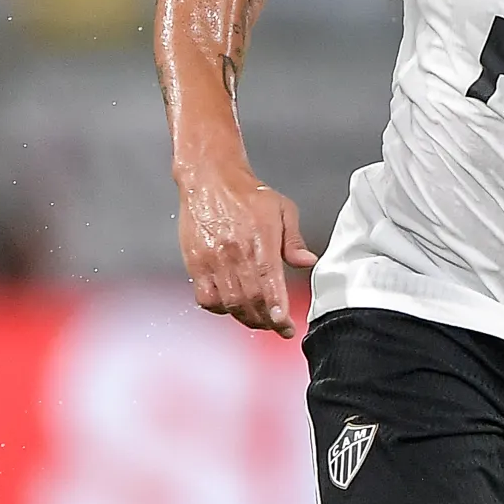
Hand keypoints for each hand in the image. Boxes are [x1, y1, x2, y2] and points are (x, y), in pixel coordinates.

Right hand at [177, 163, 317, 335]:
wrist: (210, 177)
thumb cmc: (248, 194)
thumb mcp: (282, 209)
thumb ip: (294, 240)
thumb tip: (308, 262)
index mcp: (260, 241)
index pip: (269, 284)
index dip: (277, 311)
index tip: (285, 326)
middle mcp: (235, 253)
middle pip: (250, 301)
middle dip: (266, 321)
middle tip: (276, 326)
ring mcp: (212, 260)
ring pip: (229, 303)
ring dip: (245, 318)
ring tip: (258, 320)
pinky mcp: (194, 262)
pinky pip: (205, 298)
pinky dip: (219, 309)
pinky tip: (230, 306)